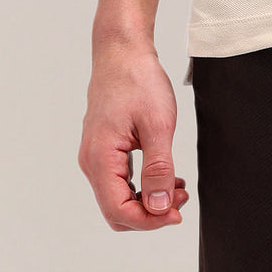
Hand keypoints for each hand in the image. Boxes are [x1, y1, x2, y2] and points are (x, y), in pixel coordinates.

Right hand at [79, 39, 190, 230]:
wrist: (123, 51)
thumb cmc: (137, 79)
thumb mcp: (158, 124)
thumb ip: (159, 168)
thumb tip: (160, 207)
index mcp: (100, 158)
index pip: (118, 211)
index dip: (149, 220)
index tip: (176, 213)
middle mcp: (91, 162)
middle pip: (116, 210)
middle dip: (149, 212)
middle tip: (180, 199)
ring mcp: (95, 155)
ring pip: (117, 197)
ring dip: (147, 199)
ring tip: (177, 187)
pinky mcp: (104, 148)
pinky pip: (119, 180)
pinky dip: (141, 185)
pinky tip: (165, 176)